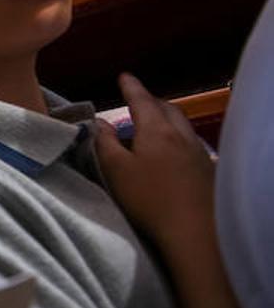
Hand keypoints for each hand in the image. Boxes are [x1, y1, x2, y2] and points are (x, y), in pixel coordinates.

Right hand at [94, 73, 216, 271]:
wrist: (195, 230)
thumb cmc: (149, 198)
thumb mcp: (115, 170)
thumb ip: (104, 143)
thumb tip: (99, 123)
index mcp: (156, 130)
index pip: (142, 100)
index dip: (131, 87)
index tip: (124, 76)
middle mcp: (181, 135)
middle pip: (168, 109)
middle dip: (152, 101)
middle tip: (138, 102)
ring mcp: (198, 153)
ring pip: (182, 126)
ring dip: (166, 120)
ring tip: (153, 127)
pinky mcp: (208, 171)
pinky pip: (190, 143)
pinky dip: (177, 138)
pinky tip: (172, 153)